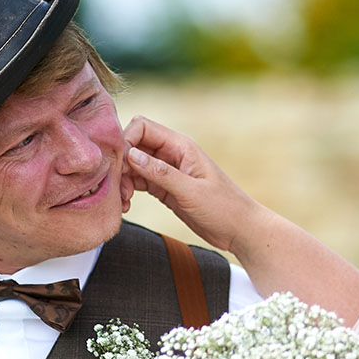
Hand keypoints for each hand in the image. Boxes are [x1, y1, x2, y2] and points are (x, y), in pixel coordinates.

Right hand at [121, 115, 265, 253]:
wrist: (240, 230)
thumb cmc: (224, 208)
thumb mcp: (191, 191)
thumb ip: (160, 173)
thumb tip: (130, 155)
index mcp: (181, 146)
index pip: (143, 127)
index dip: (126, 141)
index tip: (120, 165)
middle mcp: (172, 154)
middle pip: (134, 145)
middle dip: (121, 164)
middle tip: (119, 188)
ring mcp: (167, 171)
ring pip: (133, 165)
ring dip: (123, 180)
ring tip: (123, 200)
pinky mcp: (164, 188)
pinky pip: (138, 181)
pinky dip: (128, 190)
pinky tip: (126, 205)